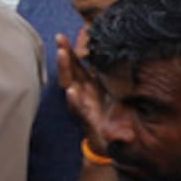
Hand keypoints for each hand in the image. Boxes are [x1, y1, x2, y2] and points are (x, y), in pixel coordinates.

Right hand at [54, 32, 106, 150]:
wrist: (111, 144)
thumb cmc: (111, 117)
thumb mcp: (116, 94)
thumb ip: (113, 79)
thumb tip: (119, 59)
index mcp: (89, 86)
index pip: (76, 65)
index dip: (69, 51)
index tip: (62, 36)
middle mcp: (83, 94)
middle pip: (70, 72)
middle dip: (64, 55)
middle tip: (60, 39)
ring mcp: (83, 106)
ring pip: (71, 85)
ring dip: (65, 70)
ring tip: (62, 55)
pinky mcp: (88, 121)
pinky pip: (80, 110)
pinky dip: (75, 101)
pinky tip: (72, 92)